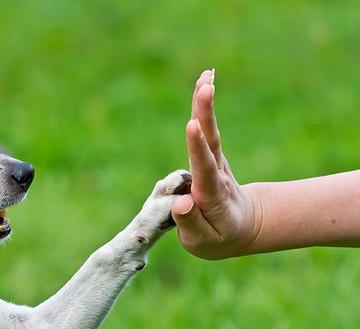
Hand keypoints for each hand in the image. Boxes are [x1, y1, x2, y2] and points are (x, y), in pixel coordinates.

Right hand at [171, 70, 261, 258]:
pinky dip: (204, 106)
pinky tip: (204, 81)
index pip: (204, 169)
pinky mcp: (211, 154)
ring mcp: (215, 162)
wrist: (243, 226)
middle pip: (211, 141)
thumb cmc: (218, 237)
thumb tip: (181, 202)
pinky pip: (206, 129)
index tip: (192, 126)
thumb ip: (191, 223)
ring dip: (205, 104)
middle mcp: (216, 173)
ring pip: (210, 131)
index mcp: (212, 195)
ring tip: (206, 76)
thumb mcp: (203, 242)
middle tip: (206, 87)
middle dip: (206, 114)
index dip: (197, 148)